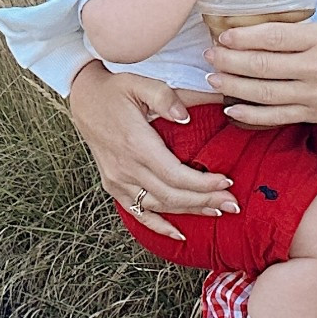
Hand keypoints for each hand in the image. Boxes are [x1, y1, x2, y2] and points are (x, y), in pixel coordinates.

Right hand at [67, 64, 239, 235]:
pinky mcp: (113, 185)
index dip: (203, 184)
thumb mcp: (140, 83)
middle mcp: (126, 168)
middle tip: (233, 203)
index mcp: (136, 145)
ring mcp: (117, 180)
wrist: (84, 98)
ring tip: (217, 211)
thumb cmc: (115, 89)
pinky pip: (137, 212)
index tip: (227, 182)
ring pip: (158, 206)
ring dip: (190, 211)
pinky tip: (178, 234)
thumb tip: (185, 116)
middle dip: (205, 201)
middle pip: (171, 195)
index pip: (176, 175)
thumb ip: (165, 97)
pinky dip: (158, 226)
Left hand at [205, 19, 316, 132]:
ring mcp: (315, 96)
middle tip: (208, 55)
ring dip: (233, 86)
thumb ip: (307, 33)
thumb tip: (269, 34)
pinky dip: (251, 114)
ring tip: (212, 78)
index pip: (274, 37)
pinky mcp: (316, 116)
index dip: (243, 36)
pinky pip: (276, 118)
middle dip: (230, 61)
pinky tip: (232, 108)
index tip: (223, 34)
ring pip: (263, 93)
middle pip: (262, 65)